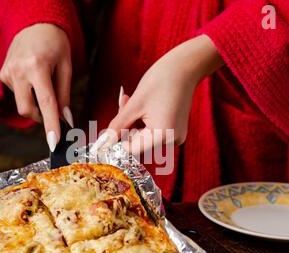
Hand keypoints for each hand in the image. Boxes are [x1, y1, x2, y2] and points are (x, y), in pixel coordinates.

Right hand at [0, 23, 73, 151]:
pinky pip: (18, 95)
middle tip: (55, 114)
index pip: (46, 103)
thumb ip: (65, 96)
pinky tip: (33, 79)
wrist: (34, 24)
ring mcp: (7, 72)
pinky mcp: (3, 75)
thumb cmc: (55, 44)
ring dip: (36, 104)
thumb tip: (66, 120)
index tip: (54, 143)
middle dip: (41, 117)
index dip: (51, 125)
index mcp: (37, 66)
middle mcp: (18, 70)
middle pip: (28, 109)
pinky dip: (28, 94)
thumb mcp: (66, 67)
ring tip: (44, 84)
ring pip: (23, 104)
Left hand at [99, 35, 223, 154]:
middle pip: (138, 144)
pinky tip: (143, 106)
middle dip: (126, 127)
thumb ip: (117, 126)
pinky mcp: (175, 130)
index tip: (107, 130)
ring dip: (134, 123)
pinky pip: (154, 132)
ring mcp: (175, 136)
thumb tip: (104, 142)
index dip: (117, 141)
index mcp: (162, 136)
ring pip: (144, 137)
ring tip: (133, 100)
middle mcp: (172, 141)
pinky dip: (144, 121)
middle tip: (122, 104)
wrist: (184, 67)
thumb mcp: (134, 104)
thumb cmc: (160, 81)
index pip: (131, 150)